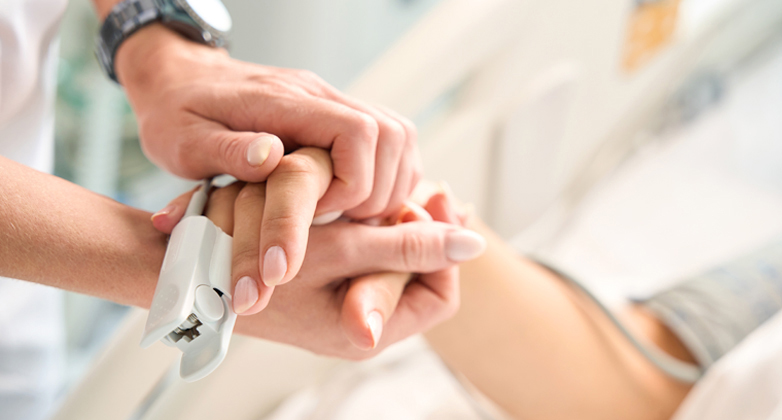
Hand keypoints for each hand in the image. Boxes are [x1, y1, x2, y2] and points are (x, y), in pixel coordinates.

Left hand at [119, 25, 420, 287]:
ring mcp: (331, 102)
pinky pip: (389, 141)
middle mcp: (318, 96)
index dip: (353, 182)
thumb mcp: (182, 140)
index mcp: (284, 101)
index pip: (357, 132)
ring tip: (349, 217)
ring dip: (388, 186)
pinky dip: (386, 177)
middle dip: (377, 191)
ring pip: (399, 137)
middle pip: (393, 135)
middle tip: (338, 222)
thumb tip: (272, 157)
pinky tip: (356, 202)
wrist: (178, 78)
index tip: (318, 212)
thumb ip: (226, 150)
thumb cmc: (175, 113)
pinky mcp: (335, 115)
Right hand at [194, 183, 485, 356]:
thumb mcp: (343, 249)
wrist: (186, 269)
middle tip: (426, 187)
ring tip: (398, 189)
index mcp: (370, 331)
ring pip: (391, 263)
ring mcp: (341, 308)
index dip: (443, 248)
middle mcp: (359, 327)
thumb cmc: (259, 263)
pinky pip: (365, 258)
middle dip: (423, 231)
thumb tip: (472, 243)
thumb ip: (409, 249)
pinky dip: (373, 229)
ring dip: (398, 225)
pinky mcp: (325, 288)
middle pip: (417, 277)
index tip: (432, 202)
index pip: (440, 295)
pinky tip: (370, 199)